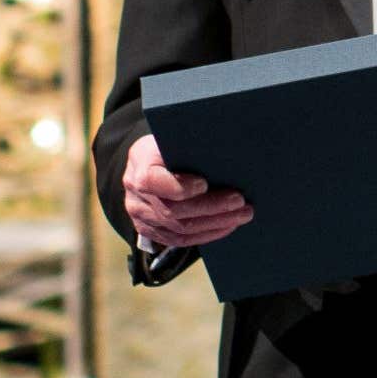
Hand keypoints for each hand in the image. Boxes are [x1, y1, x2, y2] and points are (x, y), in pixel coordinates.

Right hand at [121, 133, 251, 247]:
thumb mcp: (175, 137)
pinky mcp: (150, 231)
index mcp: (140, 163)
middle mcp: (135, 194)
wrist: (148, 163)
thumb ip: (191, 146)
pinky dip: (206, 234)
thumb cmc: (170, 146)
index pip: (152, 181)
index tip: (205, 184)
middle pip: (172, 210)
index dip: (179, 187)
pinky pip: (178, 240)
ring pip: (178, 228)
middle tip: (239, 201)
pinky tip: (226, 225)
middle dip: (210, 207)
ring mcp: (141, 216)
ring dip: (215, 223)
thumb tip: (227, 150)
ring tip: (241, 214)